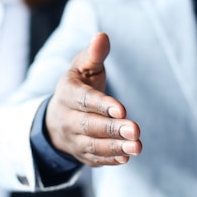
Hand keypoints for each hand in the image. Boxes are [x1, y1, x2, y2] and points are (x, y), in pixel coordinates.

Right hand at [45, 32, 141, 166]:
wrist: (58, 115)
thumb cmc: (79, 84)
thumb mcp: (83, 66)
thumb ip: (95, 54)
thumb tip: (102, 36)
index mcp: (67, 93)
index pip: (83, 100)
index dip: (102, 105)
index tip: (122, 109)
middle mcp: (67, 118)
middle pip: (89, 125)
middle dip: (112, 129)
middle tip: (136, 130)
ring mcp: (73, 139)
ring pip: (93, 145)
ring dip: (115, 147)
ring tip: (137, 146)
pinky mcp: (82, 154)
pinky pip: (95, 159)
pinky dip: (110, 160)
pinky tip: (127, 156)